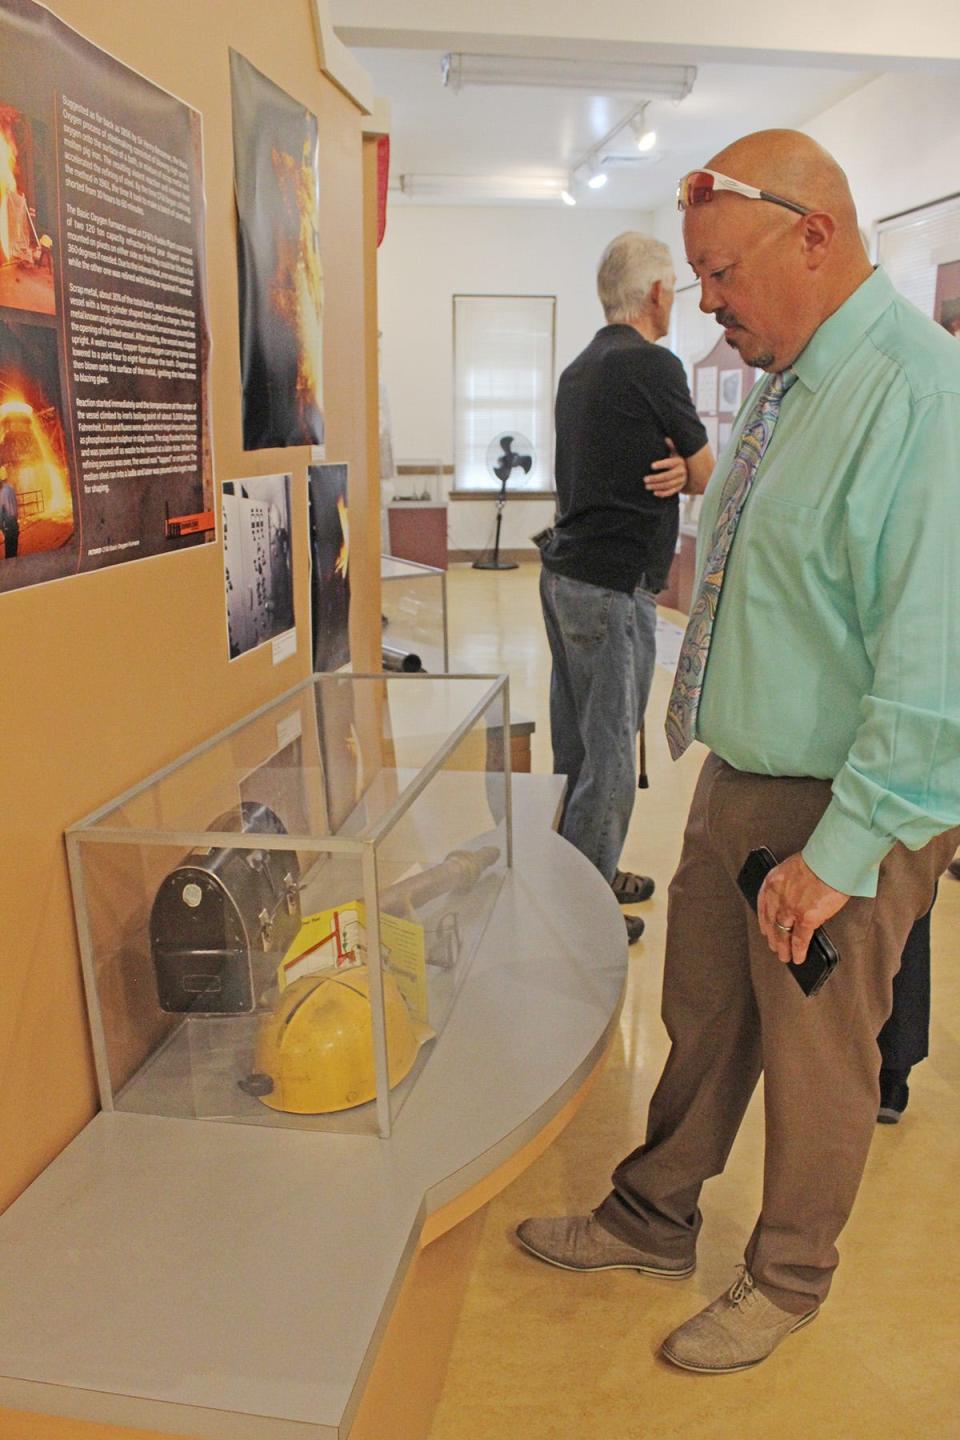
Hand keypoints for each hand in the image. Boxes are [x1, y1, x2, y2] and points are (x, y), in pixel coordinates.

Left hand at [644, 439, 686, 497]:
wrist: (687, 469)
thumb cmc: (676, 459)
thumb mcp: (675, 451)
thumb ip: (671, 446)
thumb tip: (666, 438)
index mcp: (679, 461)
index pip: (670, 463)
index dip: (661, 464)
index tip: (651, 466)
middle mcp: (682, 471)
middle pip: (668, 476)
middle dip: (655, 478)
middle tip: (645, 479)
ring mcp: (681, 480)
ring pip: (668, 485)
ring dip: (657, 486)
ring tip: (647, 486)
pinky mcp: (679, 487)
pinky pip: (671, 492)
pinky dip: (663, 493)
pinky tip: (654, 493)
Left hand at [757, 852, 848, 966]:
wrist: (832, 860)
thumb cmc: (820, 859)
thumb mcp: (794, 868)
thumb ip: (790, 885)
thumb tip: (796, 901)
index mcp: (773, 881)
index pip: (762, 904)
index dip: (763, 920)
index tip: (764, 929)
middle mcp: (778, 895)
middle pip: (771, 922)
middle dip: (772, 937)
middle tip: (774, 946)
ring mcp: (791, 908)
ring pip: (782, 933)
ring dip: (783, 948)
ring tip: (785, 956)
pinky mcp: (806, 918)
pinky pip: (800, 939)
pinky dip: (798, 951)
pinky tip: (798, 958)